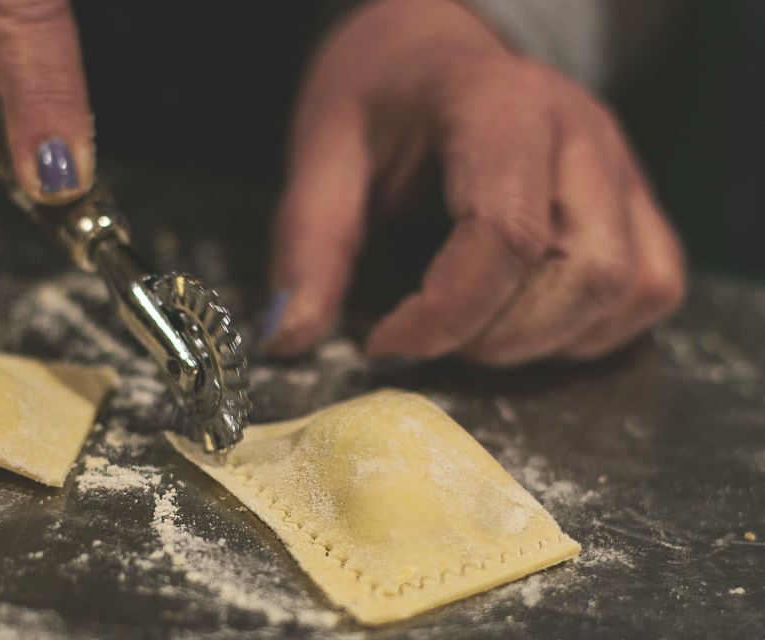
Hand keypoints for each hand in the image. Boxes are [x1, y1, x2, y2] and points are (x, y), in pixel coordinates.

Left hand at [264, 0, 684, 364]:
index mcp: (499, 107)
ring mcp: (622, 168)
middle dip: (499, 337)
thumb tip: (286, 340)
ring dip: (547, 341)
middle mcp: (581, 135)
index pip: (504, 233)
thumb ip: (309, 243)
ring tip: (475, 331)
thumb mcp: (325, 152)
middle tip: (430, 337)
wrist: (438, 49)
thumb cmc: (382, 97)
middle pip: (585, 273)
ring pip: (628, 288)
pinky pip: (652, 287)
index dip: (444, 314)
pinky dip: (592, 331)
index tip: (383, 344)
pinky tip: (529, 321)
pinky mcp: (638, 202)